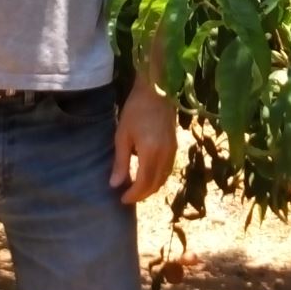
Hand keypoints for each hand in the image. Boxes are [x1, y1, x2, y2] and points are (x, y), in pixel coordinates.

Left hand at [109, 82, 177, 204]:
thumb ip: (120, 162)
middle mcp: (165, 155)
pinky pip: (168, 169)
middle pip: (156, 184)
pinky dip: (158, 177)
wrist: (156, 90)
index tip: (122, 199)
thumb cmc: (135, 110)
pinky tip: (148, 174)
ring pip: (164, 178)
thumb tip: (115, 184)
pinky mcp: (175, 145)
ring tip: (137, 188)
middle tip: (128, 196)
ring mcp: (173, 151)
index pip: (144, 183)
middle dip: (142, 194)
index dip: (134, 195)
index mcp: (151, 153)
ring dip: (151, 187)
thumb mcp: (123, 136)